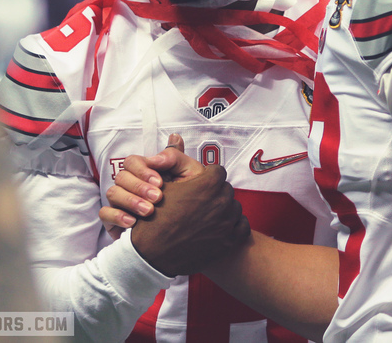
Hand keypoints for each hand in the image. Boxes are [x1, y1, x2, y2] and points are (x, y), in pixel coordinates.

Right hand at [99, 134, 206, 237]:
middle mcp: (130, 185)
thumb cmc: (189, 201)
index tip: (160, 183)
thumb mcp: (191, 175)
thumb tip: (173, 139)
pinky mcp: (114, 221)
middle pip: (121, 176)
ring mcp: (120, 202)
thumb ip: (180, 157)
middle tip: (157, 198)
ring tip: (149, 212)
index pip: (133, 161)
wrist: (188, 232)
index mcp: (146, 172)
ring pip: (112, 193)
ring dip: (130, 201)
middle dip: (139, 187)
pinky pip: (104, 214)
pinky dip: (117, 216)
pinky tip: (133, 223)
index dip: (143, 170)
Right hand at [130, 166, 250, 276]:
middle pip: (226, 189)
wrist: (150, 255)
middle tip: (199, 204)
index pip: (217, 171)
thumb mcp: (162, 184)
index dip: (206, 178)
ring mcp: (228, 222)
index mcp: (208, 184)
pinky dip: (233, 226)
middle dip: (215, 194)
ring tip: (206, 218)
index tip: (198, 187)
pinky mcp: (230, 241)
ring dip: (224, 210)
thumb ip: (173, 159)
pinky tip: (218, 229)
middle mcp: (222, 200)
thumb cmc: (154, 217)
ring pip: (234, 207)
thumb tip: (176, 136)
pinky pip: (242, 226)